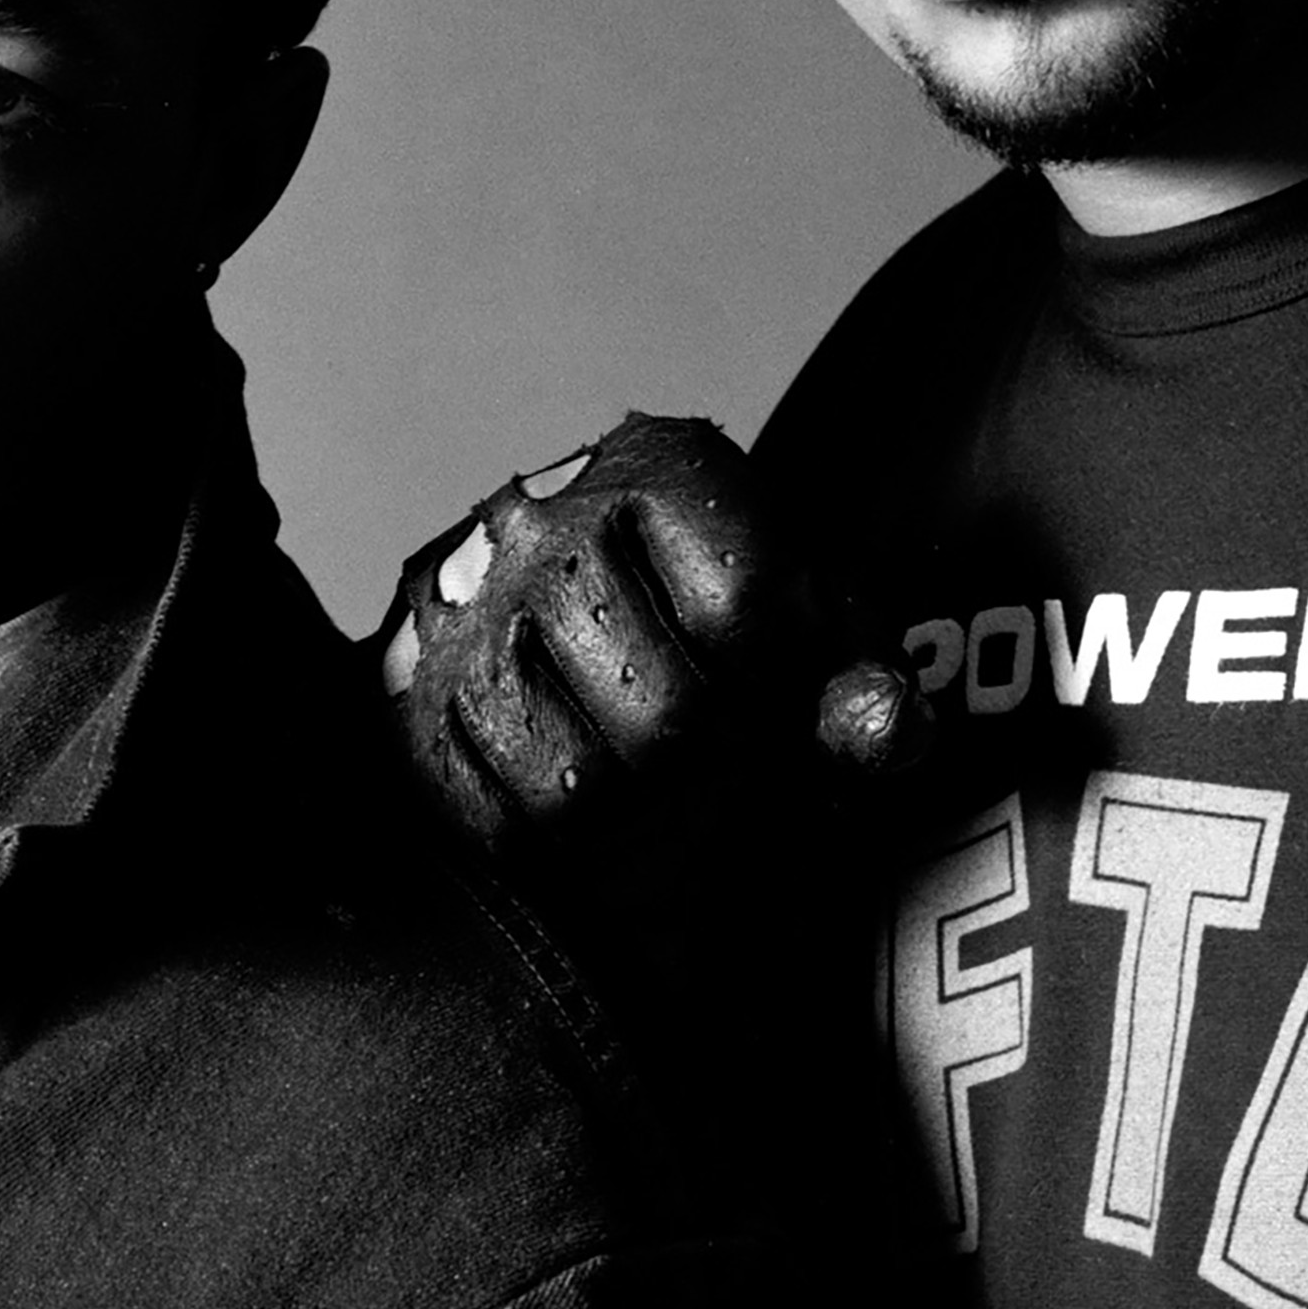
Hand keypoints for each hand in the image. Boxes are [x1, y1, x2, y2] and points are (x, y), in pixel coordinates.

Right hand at [373, 409, 919, 849]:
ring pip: (589, 783)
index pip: (750, 610)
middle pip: (674, 713)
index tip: (776, 687)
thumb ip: (864, 683)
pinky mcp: (416, 701)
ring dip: (644, 810)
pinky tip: (591, 796)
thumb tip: (891, 731)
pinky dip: (569, 838)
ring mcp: (471, 617)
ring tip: (657, 778)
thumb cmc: (704, 616)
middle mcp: (549, 527)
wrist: (543, 602)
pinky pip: (512, 822)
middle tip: (720, 752)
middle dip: (719, 758)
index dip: (785, 682)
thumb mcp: (804, 625)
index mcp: (664, 470)